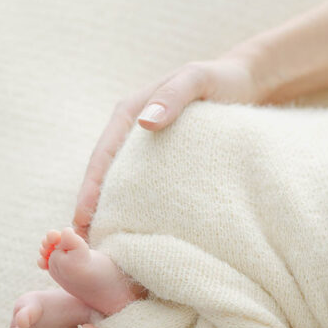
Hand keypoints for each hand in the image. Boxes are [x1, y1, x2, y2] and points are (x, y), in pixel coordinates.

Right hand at [74, 53, 266, 239]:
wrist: (246, 81)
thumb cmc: (220, 78)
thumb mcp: (196, 80)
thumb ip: (173, 96)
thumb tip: (146, 122)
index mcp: (129, 112)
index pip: (103, 155)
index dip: (90, 188)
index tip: (81, 219)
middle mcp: (132, 131)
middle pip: (106, 175)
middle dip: (93, 208)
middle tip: (84, 245)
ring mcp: (148, 147)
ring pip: (124, 184)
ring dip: (113, 212)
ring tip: (106, 248)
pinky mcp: (167, 160)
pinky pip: (146, 185)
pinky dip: (138, 207)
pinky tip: (141, 233)